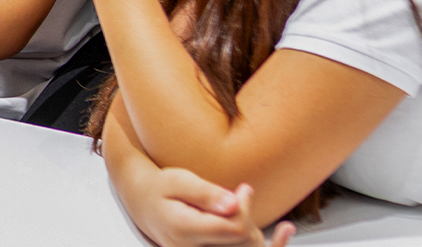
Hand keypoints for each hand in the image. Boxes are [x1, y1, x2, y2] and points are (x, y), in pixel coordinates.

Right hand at [128, 169, 293, 246]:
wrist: (141, 201)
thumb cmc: (159, 187)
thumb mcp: (179, 180)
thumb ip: (206, 193)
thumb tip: (234, 204)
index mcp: (185, 231)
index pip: (234, 228)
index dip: (246, 209)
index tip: (243, 190)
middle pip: (243, 242)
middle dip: (249, 217)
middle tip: (243, 193)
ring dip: (254, 233)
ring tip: (252, 208)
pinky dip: (253, 242)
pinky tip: (280, 234)